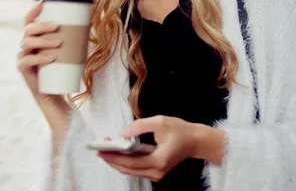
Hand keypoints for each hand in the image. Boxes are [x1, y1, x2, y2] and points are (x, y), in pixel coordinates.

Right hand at [17, 1, 70, 123]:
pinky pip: (27, 61)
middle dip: (42, 25)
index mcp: (35, 37)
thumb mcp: (69, 50)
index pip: (29, 20)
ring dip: (43, 40)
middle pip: (28, 30)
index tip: (43, 3)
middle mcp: (26, 45)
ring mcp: (23, 57)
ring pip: (27, 43)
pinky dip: (39, 59)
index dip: (33, 11)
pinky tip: (50, 58)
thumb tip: (91, 22)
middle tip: (58, 25)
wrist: (57, 91)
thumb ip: (75, 37)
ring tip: (59, 42)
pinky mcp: (24, 70)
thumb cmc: (62, 67)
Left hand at [98, 116, 224, 181]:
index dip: (113, 156)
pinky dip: (125, 161)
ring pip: (130, 170)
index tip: (100, 149)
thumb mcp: (160, 122)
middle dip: (111, 158)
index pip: (129, 162)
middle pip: (127, 169)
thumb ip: (140, 126)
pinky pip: (136, 169)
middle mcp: (156, 171)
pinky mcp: (156, 171)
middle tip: (98, 148)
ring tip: (105, 148)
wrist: (196, 141)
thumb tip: (123, 133)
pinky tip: (117, 152)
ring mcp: (156, 174)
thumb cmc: (180, 131)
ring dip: (117, 160)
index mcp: (158, 160)